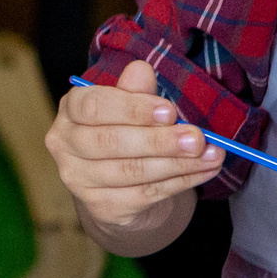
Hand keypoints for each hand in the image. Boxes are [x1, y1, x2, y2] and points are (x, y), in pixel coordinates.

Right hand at [45, 59, 221, 247]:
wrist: (121, 188)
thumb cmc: (128, 134)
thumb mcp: (132, 108)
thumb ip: (135, 91)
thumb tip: (141, 69)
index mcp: (70, 111)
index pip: (93, 107)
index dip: (132, 109)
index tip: (169, 111)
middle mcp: (65, 145)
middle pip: (110, 142)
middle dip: (159, 140)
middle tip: (196, 138)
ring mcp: (78, 180)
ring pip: (131, 171)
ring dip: (177, 163)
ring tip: (211, 155)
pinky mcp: (100, 207)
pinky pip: (144, 194)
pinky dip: (179, 183)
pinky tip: (203, 171)